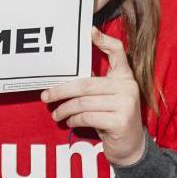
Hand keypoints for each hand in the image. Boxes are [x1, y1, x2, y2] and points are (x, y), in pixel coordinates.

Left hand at [41, 27, 144, 166]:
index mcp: (125, 76)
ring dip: (64, 109)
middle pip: (85, 84)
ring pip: (83, 102)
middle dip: (60, 90)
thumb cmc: (112, 117)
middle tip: (45, 96)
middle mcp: (128, 86)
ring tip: (56, 113)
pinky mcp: (121, 121)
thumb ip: (95, 82)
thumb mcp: (107, 96)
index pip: (118, 52)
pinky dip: (74, 119)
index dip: (104, 40)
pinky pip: (87, 117)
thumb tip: (66, 72)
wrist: (131, 146)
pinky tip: (70, 121)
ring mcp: (126, 104)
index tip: (89, 31)